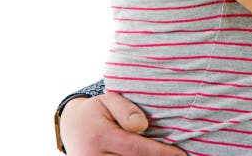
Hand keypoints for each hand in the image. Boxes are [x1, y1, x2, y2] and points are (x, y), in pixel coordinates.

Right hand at [60, 93, 184, 155]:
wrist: (70, 127)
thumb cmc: (96, 111)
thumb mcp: (109, 100)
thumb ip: (126, 110)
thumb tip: (142, 126)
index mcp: (100, 136)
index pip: (137, 149)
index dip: (161, 153)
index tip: (181, 154)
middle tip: (178, 154)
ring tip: (166, 154)